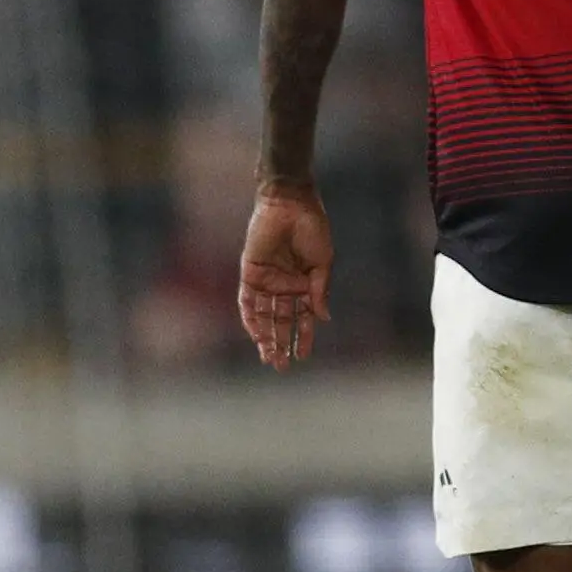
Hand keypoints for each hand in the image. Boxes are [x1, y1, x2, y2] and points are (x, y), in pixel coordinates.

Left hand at [237, 180, 334, 368]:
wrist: (292, 205)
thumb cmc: (313, 229)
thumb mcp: (323, 263)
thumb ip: (320, 290)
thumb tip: (323, 318)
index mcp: (304, 283)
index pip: (302, 317)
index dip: (303, 337)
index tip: (303, 357)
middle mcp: (283, 285)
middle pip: (280, 321)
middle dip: (281, 343)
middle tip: (281, 366)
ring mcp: (266, 280)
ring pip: (264, 316)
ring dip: (265, 337)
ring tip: (269, 357)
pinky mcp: (250, 272)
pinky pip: (247, 301)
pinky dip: (251, 318)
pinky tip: (257, 334)